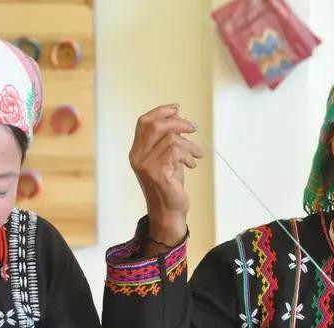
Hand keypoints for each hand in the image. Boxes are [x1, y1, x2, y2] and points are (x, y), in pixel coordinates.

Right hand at [129, 104, 203, 245]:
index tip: (177, 109)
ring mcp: (146, 166)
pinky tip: (192, 164)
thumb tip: (177, 115)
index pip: (143, 122)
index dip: (160, 112)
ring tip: (197, 154)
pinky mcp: (158, 173)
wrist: (169, 212)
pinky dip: (188, 155)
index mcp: (137, 151)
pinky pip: (175, 152)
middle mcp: (138, 157)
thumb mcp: (166, 158)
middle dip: (177, 122)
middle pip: (155, 125)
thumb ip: (166, 139)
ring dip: (189, 144)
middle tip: (193, 128)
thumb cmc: (169, 185)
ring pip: (170, 139)